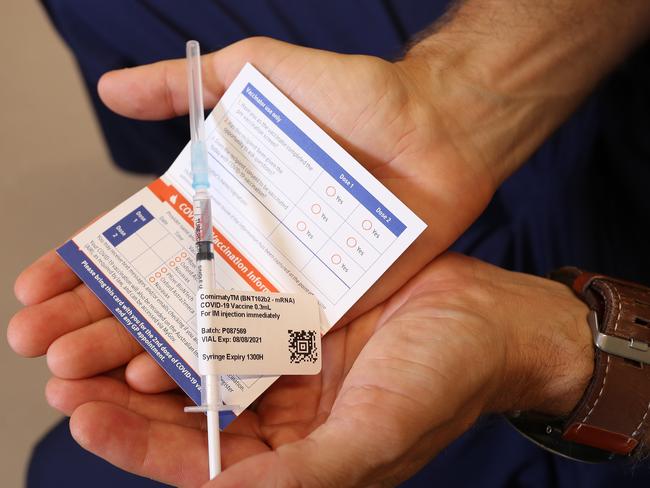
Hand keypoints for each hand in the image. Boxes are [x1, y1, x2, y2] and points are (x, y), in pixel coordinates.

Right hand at [9, 36, 500, 387]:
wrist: (436, 131)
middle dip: (96, 318)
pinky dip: (219, 361)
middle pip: (158, 290)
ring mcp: (280, 277)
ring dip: (141, 350)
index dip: (89, 263)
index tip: (40, 286)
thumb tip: (112, 87)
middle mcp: (244, 244)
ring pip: (201, 324)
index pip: (141, 239)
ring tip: (84, 376)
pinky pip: (266, 340)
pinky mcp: (321, 303)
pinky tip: (166, 381)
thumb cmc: (356, 97)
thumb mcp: (260, 73)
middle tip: (41, 346)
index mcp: (224, 199)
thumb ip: (187, 85)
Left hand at [45, 254, 593, 486]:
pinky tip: (157, 295)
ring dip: (147, 350)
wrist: (491, 318)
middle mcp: (286, 417)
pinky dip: (194, 310)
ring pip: (201, 364)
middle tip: (62, 372)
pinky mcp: (297, 315)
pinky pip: (234, 315)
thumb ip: (308, 477)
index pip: (201, 466)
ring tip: (87, 335)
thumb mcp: (377, 436)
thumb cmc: (448, 379)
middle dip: (123, 399)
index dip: (137, 446)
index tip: (82, 413)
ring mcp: (288, 363)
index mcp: (300, 461)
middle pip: (187, 417)